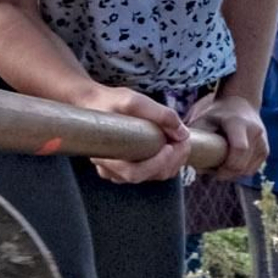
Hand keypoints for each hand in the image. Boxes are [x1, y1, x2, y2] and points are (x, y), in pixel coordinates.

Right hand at [78, 82, 192, 184]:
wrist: (94, 103)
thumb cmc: (109, 102)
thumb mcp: (133, 101)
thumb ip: (159, 114)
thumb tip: (182, 133)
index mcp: (106, 157)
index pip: (134, 173)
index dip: (157, 163)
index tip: (171, 145)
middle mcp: (112, 170)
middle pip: (149, 176)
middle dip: (172, 160)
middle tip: (183, 140)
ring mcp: (121, 172)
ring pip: (154, 176)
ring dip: (174, 161)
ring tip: (181, 140)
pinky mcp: (131, 168)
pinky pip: (154, 173)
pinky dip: (169, 162)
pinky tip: (174, 146)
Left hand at [189, 90, 266, 180]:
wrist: (241, 102)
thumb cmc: (217, 113)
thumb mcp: (203, 120)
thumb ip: (196, 137)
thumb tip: (186, 158)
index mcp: (239, 123)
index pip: (239, 149)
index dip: (227, 166)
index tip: (213, 171)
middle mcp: (255, 131)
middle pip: (242, 165)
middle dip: (226, 173)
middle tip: (212, 171)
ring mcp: (263, 141)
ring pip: (248, 170)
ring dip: (233, 173)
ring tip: (220, 165)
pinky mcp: (265, 150)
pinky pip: (252, 169)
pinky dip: (241, 171)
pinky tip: (230, 164)